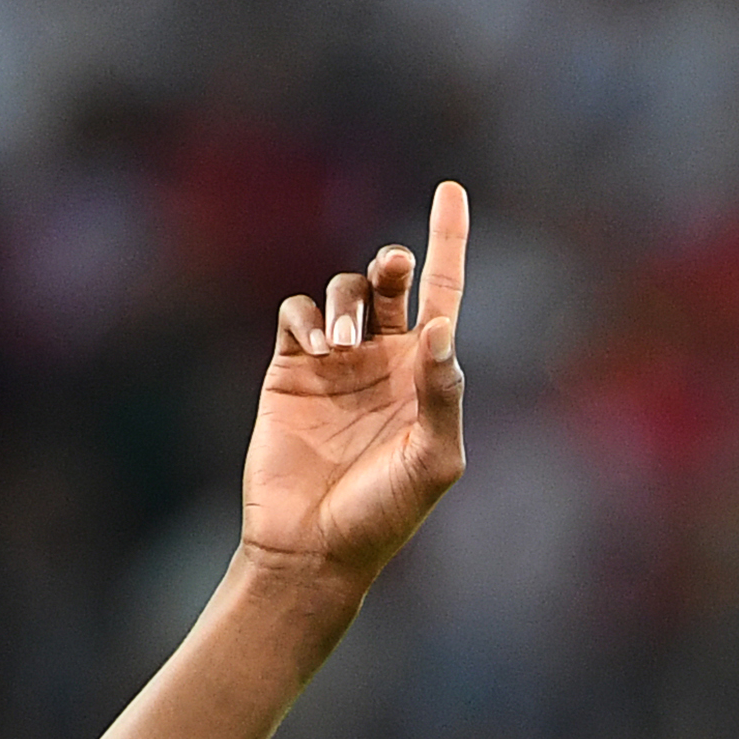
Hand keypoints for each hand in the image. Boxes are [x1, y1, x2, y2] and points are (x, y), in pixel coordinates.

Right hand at [241, 181, 469, 580]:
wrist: (312, 548)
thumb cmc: (383, 514)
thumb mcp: (432, 461)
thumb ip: (443, 396)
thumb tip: (440, 330)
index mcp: (426, 374)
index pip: (443, 295)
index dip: (449, 241)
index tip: (450, 190)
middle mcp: (383, 359)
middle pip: (390, 282)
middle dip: (392, 263)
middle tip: (393, 268)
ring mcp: (335, 362)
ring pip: (342, 291)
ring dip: (345, 303)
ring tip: (341, 345)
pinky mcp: (288, 369)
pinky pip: (295, 314)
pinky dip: (305, 315)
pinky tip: (314, 345)